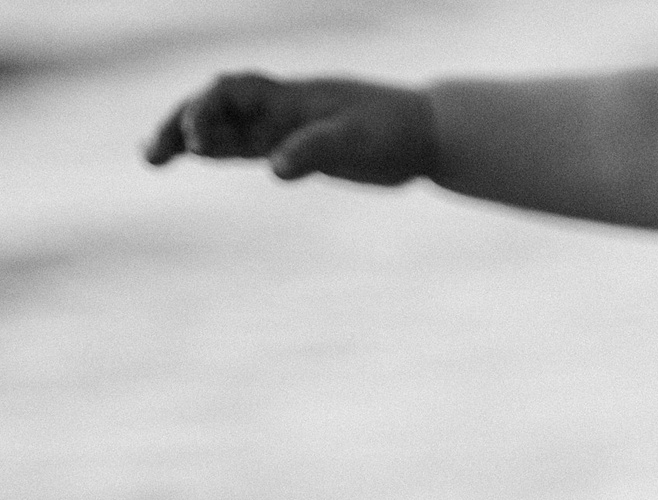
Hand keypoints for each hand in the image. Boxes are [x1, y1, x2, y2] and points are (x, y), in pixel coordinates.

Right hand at [146, 72, 433, 185]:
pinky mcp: (296, 148)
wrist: (426, 134)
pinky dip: (218, 149)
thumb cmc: (395, 130)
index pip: (231, 93)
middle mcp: (280, 109)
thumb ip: (315, 151)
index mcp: (290, 98)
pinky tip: (195, 156)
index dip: (206, 111)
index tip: (197, 141)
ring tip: (153, 157)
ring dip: (189, 139)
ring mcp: (285, 127)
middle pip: (216, 108)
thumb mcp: (357, 140)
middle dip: (180, 124)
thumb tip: (276, 169)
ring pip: (225, 129)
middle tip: (152, 152)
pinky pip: (247, 145)